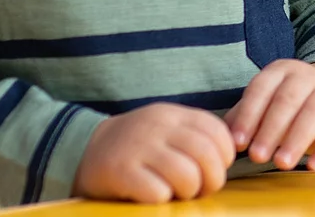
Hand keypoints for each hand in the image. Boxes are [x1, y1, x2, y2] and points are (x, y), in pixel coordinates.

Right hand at [72, 103, 234, 202]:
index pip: (216, 131)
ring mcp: (138, 147)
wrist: (83, 150)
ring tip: (178, 194)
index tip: (216, 169)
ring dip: (188, 192)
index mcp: (173, 114)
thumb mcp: (166, 130)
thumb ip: (195, 136)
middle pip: (206, 155)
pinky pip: (158, 191)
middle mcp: (157, 126)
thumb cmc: (138, 147)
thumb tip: (231, 156)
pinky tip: (154, 195)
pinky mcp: (120, 171)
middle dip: (212, 180)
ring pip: (186, 175)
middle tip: (201, 190)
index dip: (225, 156)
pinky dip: (162, 199)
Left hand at [225, 60, 314, 171]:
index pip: (262, 88)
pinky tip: (314, 166)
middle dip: (271, 130)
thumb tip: (221, 138)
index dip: (249, 115)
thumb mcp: (263, 103)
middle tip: (257, 156)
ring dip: (297, 139)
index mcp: (280, 71)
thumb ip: (242, 118)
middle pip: (288, 100)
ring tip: (281, 164)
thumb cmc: (285, 105)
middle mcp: (306, 76)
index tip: (239, 143)